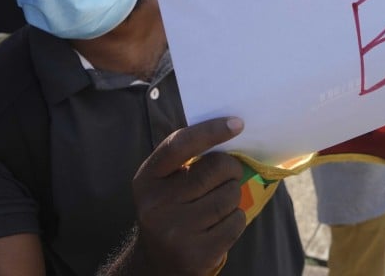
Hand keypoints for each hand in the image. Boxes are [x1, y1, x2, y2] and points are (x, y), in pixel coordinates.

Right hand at [131, 117, 246, 274]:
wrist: (155, 263)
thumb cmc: (169, 210)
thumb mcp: (164, 183)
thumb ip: (187, 159)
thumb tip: (231, 131)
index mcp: (147, 179)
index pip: (180, 145)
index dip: (210, 131)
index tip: (237, 124)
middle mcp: (156, 204)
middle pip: (215, 169)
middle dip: (230, 169)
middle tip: (229, 174)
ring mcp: (175, 231)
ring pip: (229, 196)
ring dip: (233, 195)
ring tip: (219, 202)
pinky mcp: (196, 254)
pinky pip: (235, 222)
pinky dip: (236, 219)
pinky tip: (220, 223)